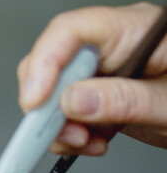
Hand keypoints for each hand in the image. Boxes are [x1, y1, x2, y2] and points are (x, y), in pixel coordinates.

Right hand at [17, 1, 166, 152]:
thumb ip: (125, 100)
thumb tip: (74, 99)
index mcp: (136, 29)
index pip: (73, 30)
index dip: (45, 61)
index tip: (35, 100)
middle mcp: (116, 44)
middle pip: (57, 60)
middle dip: (49, 101)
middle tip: (56, 132)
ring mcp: (108, 69)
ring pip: (57, 89)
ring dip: (59, 123)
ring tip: (82, 143)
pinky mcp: (104, 93)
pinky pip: (70, 110)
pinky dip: (71, 133)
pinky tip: (91, 143)